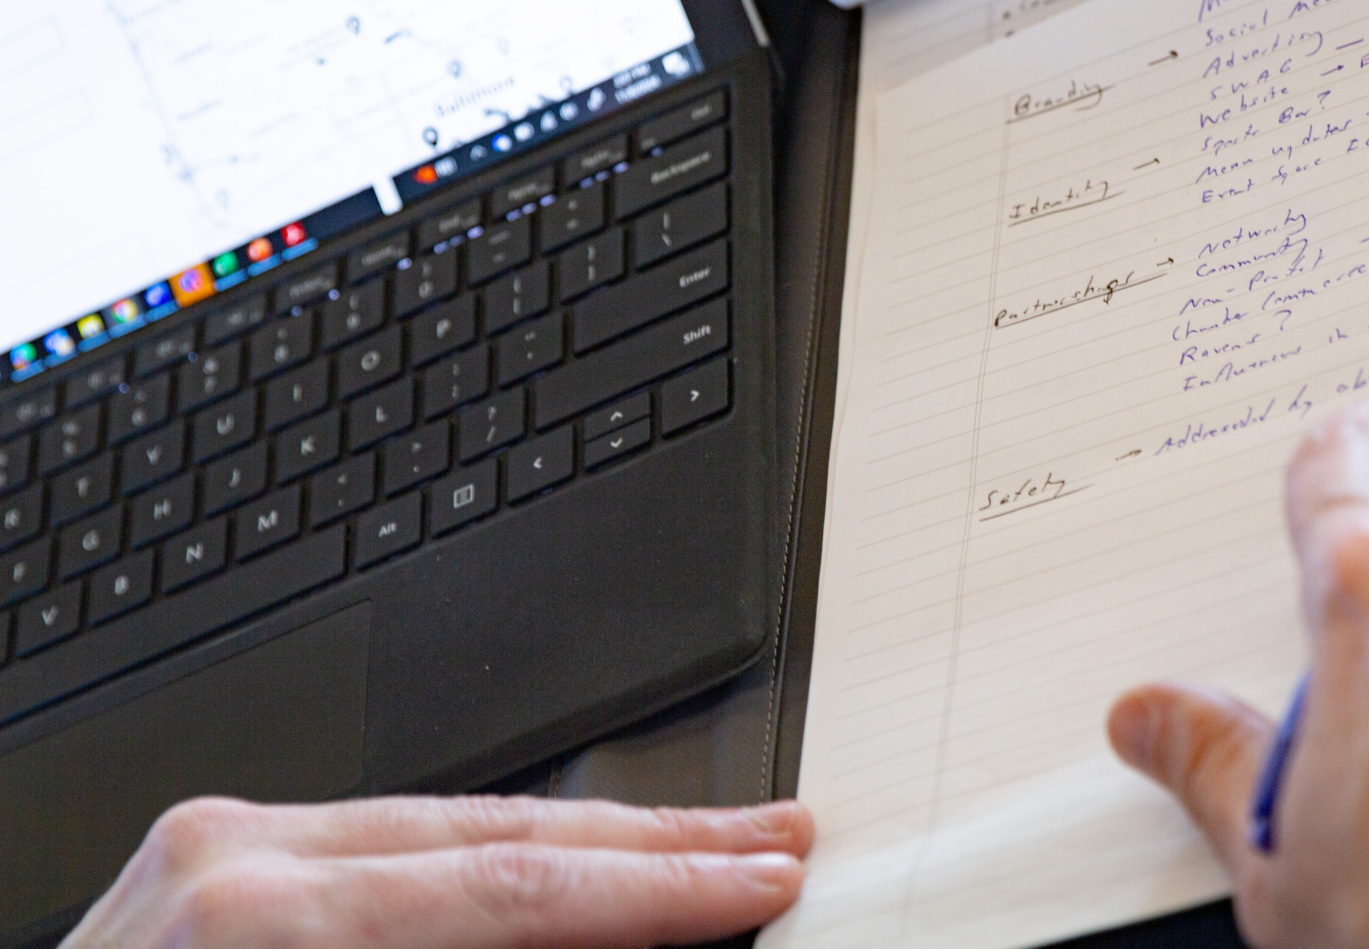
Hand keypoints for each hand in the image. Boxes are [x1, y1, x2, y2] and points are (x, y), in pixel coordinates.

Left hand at [61, 793, 812, 948]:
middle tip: (770, 837)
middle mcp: (241, 857)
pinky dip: (497, 852)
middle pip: (506, 832)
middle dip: (659, 842)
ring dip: (590, 840)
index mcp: (267, 928)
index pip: (520, 887)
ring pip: (460, 821)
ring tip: (700, 845)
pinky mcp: (217, 854)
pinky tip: (573, 856)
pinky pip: (397, 837)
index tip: (760, 881)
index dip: (661, 889)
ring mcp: (222, 843)